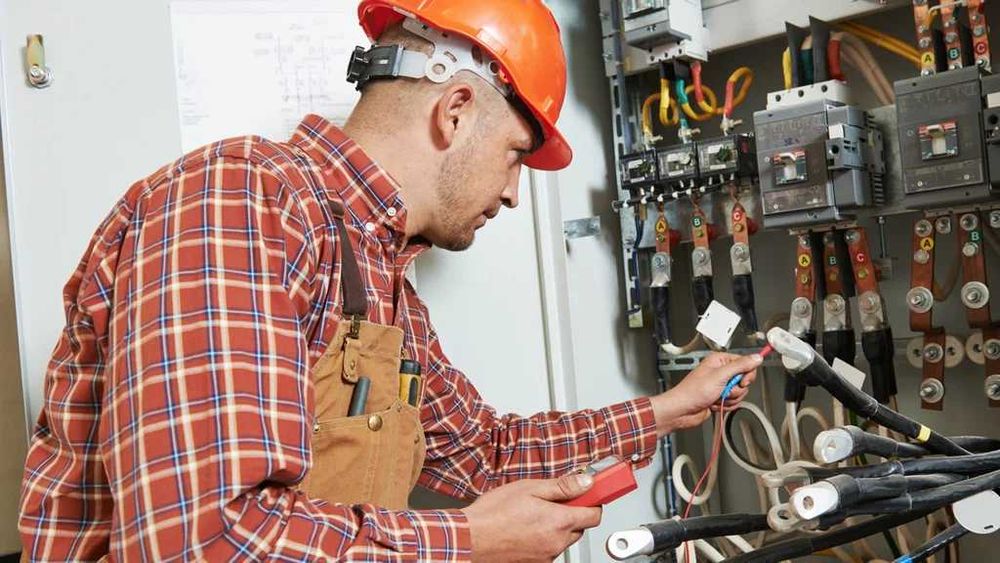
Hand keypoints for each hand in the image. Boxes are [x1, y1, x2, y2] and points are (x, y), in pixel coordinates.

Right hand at [461, 472, 601, 561]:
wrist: (470, 538)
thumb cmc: (494, 513)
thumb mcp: (530, 488)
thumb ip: (562, 486)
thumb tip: (586, 482)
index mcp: (559, 521)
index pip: (594, 515)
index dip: (592, 502)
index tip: (586, 494)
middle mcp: (557, 543)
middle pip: (579, 527)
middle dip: (571, 513)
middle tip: (551, 501)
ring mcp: (546, 556)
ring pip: (563, 539)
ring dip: (556, 527)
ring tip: (532, 515)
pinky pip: (549, 549)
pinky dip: (543, 539)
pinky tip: (525, 529)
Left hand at [650, 352, 761, 433]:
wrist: (683, 411)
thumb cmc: (693, 392)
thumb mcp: (720, 376)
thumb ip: (740, 366)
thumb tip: (756, 357)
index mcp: (720, 361)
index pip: (745, 363)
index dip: (746, 374)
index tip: (741, 381)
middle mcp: (721, 372)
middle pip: (744, 380)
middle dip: (736, 389)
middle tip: (724, 389)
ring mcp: (720, 385)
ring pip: (740, 393)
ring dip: (730, 398)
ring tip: (716, 396)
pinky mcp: (720, 397)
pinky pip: (733, 402)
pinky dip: (726, 405)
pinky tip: (714, 403)